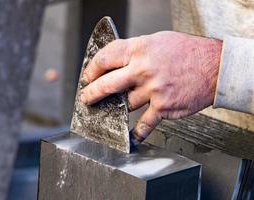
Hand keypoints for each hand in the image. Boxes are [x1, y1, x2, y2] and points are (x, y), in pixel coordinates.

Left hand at [80, 31, 221, 144]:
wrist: (216, 66)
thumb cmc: (189, 51)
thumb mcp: (158, 41)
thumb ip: (136, 51)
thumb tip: (117, 62)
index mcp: (140, 50)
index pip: (105, 59)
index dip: (92, 69)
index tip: (88, 76)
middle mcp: (143, 70)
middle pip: (107, 84)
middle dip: (91, 93)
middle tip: (85, 98)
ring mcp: (153, 90)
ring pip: (124, 104)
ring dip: (114, 109)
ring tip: (109, 110)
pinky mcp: (163, 107)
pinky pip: (144, 124)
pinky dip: (135, 133)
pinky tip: (129, 136)